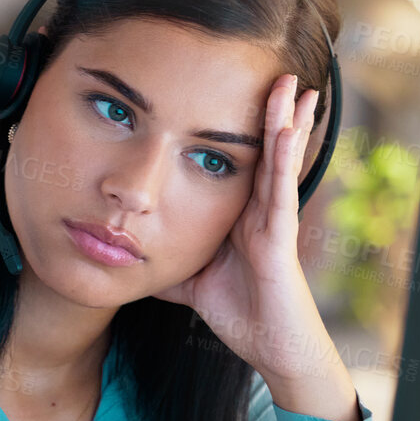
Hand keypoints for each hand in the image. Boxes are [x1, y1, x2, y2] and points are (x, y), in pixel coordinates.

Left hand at [154, 75, 336, 384]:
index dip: (244, 129)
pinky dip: (285, 159)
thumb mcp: (191, 282)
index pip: (242, 163)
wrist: (271, 349)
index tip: (239, 92)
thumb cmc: (240, 315)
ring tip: (290, 84)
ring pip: (280, 162)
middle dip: (271, 112)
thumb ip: (167, 265)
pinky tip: (290, 130)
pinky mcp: (280, 238)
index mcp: (242, 217)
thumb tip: (129, 258)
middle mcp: (262, 212)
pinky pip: (281, 191)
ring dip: (285, 122)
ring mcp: (274, 222)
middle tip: (276, 71)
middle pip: (267, 152)